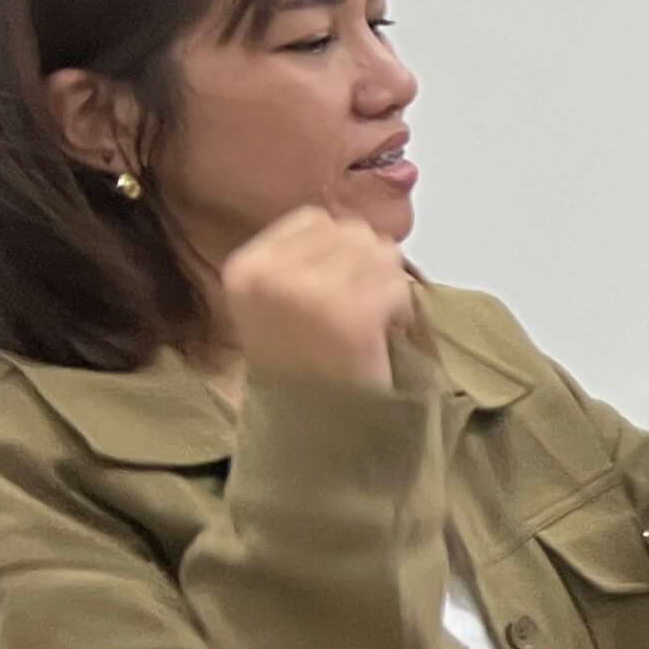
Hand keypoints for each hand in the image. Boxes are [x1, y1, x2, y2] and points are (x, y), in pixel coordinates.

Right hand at [219, 205, 416, 393]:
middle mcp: (272, 274)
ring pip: (382, 252)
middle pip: (352, 231)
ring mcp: (312, 292)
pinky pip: (399, 286)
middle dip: (368, 265)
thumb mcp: (275, 304)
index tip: (339, 283)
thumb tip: (356, 230)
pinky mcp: (353, 314)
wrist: (310, 429)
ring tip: (369, 323)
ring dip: (387, 286)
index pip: (314, 219)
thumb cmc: (298, 369)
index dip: (339, 247)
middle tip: (360, 308)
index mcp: (247, 266)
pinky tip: (381, 335)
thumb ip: (302, 260)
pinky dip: (401, 309)